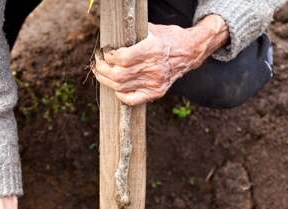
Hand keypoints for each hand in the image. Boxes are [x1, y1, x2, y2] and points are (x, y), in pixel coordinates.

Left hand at [93, 16, 228, 105]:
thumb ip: (132, 35)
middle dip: (102, 70)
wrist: (189, 51)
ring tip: (102, 73)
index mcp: (151, 50)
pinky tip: (116, 88)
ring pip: (121, 88)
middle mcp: (153, 68)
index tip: (105, 53)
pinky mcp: (156, 92)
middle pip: (118, 75)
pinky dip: (120, 95)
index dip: (109, 57)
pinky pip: (132, 100)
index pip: (122, 58)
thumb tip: (110, 39)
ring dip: (106, 81)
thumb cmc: (168, 38)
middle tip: (98, 63)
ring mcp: (155, 83)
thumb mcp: (151, 30)